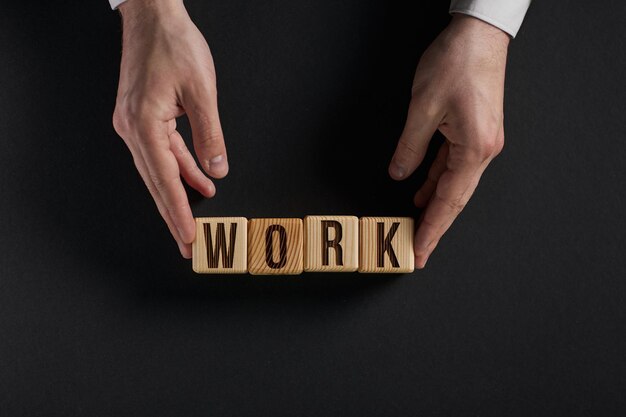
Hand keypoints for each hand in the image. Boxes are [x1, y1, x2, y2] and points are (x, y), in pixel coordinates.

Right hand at [112, 0, 227, 257]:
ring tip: (196, 220)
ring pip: (159, 170)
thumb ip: (210, 135)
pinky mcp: (142, 117)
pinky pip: (163, 152)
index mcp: (143, 123)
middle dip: (174, 215)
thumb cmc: (173, 44)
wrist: (153, 16)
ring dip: (178, 194)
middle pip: (156, 183)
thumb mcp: (201, 91)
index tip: (188, 236)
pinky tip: (198, 181)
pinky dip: (181, 168)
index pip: (164, 179)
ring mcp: (134, 124)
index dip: (178, 212)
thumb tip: (216, 170)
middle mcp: (133, 128)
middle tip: (187, 244)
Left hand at [388, 15, 509, 268]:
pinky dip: (436, 181)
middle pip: (455, 199)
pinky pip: (452, 166)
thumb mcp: (422, 108)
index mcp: (474, 149)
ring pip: (454, 184)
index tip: (419, 251)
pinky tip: (422, 192)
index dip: (432, 229)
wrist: (479, 34)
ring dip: (434, 205)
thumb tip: (399, 173)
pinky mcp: (474, 132)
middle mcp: (483, 150)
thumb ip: (409, 147)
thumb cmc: (458, 63)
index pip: (448, 201)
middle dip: (434, 226)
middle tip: (417, 251)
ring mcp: (481, 142)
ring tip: (415, 227)